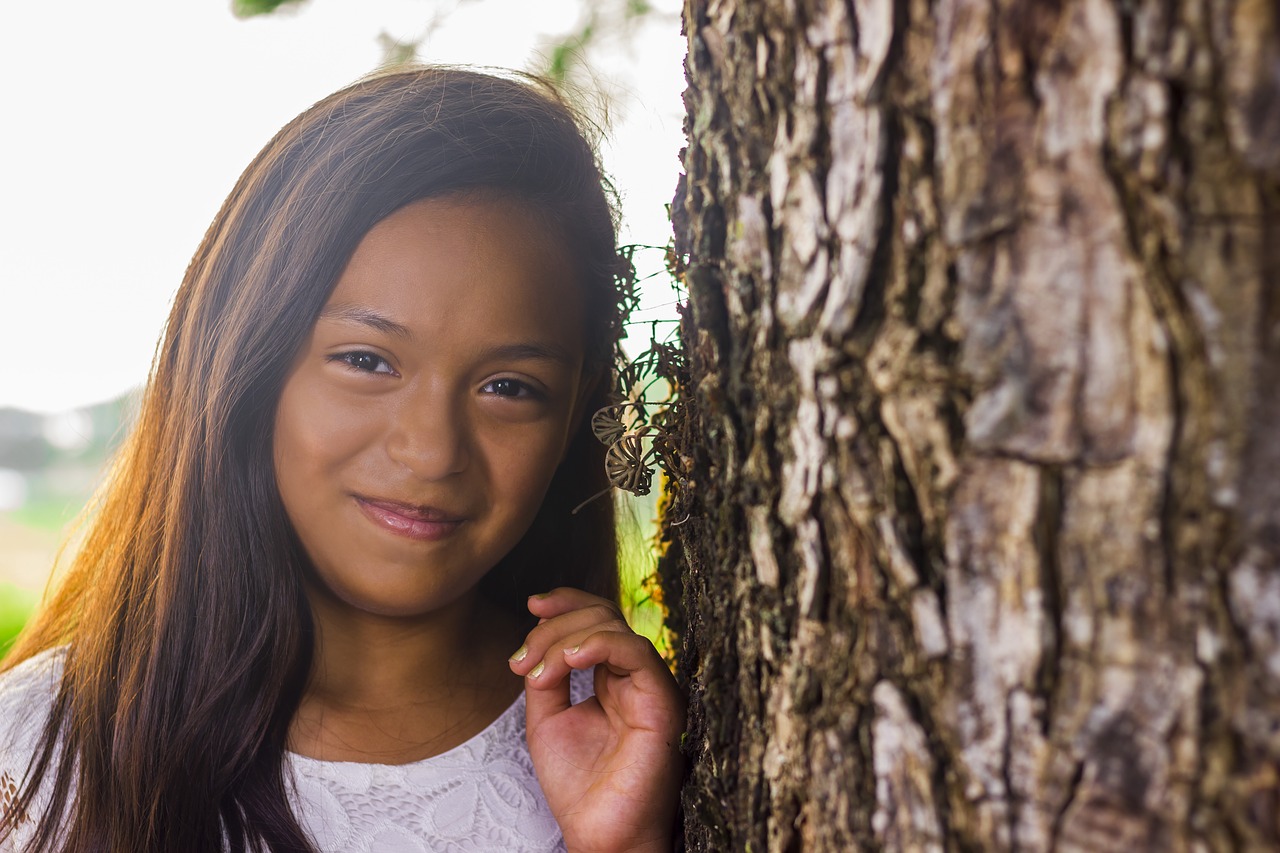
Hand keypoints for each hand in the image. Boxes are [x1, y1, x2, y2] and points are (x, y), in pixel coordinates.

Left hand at [508, 588, 683, 852]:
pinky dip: (599, 644)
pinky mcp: (663, 703)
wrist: (598, 834)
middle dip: (555, 625)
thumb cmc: (579, 786)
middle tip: (522, 657)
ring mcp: (651, 688)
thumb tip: (540, 639)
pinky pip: (636, 652)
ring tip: (537, 669)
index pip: (597, 621)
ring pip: (615, 628)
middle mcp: (635, 678)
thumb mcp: (548, 719)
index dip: (566, 604)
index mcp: (613, 679)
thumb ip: (546, 676)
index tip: (531, 605)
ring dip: (566, 637)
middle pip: (602, 617)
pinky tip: (570, 659)